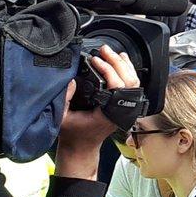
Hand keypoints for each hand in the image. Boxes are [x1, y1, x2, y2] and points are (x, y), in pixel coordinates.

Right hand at [55, 45, 140, 165]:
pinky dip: (127, 70)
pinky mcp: (123, 105)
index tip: (95, 60)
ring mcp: (125, 108)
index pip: (118, 87)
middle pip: (129, 81)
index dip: (108, 70)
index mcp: (109, 114)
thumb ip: (65, 98)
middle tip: (104, 50)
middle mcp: (121, 111)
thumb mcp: (62, 117)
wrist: (81, 146)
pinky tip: (120, 60)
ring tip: (111, 52)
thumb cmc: (73, 134)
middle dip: (116, 62)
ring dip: (123, 64)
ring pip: (133, 82)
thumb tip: (71, 79)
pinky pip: (131, 85)